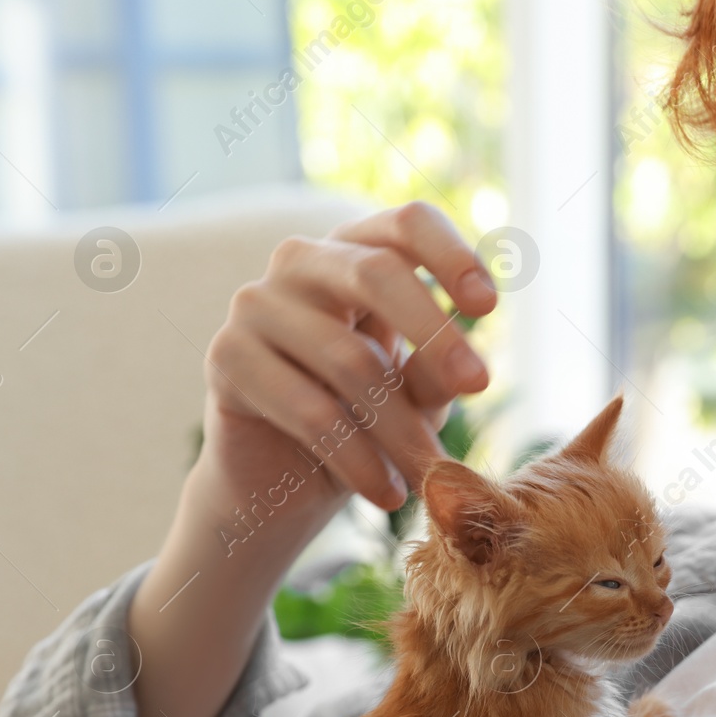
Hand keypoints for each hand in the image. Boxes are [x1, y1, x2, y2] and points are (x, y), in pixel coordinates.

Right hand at [201, 200, 498, 516]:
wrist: (282, 483)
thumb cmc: (365, 422)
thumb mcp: (417, 393)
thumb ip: (437, 368)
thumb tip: (464, 366)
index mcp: (358, 251)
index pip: (405, 222)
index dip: (450, 253)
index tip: (489, 305)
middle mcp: (302, 262)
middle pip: (375, 272)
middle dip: (435, 332)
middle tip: (479, 385)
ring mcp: (256, 304)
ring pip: (349, 359)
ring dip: (401, 428)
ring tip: (434, 474)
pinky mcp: (226, 357)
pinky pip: (309, 409)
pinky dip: (358, 460)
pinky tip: (389, 494)